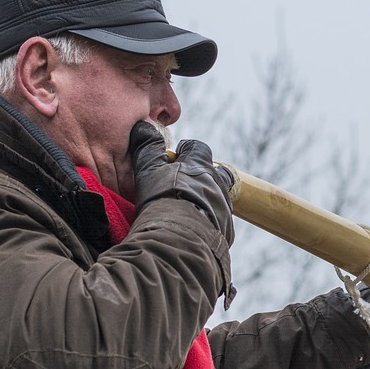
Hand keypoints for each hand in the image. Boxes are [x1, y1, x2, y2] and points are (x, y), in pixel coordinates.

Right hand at [128, 122, 234, 244]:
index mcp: (198, 165)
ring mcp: (223, 206)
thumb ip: (147, 149)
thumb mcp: (148, 172)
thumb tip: (143, 127)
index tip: (176, 157)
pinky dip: (208, 222)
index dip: (186, 150)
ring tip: (186, 211)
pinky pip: (219, 221)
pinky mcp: (226, 229)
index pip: (198, 147)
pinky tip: (193, 230)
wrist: (180, 241)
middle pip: (214, 172)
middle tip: (184, 185)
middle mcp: (216, 183)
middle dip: (201, 175)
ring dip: (205, 199)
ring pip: (217, 197)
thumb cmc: (162, 202)